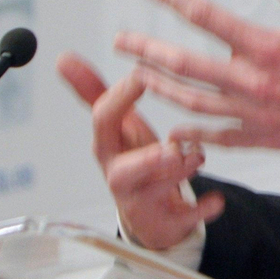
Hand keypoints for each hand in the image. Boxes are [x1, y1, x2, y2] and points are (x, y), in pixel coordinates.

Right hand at [56, 51, 224, 250]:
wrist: (150, 212)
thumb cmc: (134, 159)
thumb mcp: (116, 124)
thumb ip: (93, 90)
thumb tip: (62, 56)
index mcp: (108, 146)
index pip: (104, 120)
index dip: (121, 97)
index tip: (143, 76)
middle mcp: (120, 175)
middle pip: (122, 170)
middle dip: (146, 158)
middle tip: (170, 146)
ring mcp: (142, 201)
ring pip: (155, 191)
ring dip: (178, 173)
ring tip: (197, 156)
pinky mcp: (166, 222)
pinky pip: (183, 218)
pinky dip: (201, 210)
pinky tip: (217, 200)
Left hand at [114, 0, 279, 167]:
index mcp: (270, 46)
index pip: (207, 15)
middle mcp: (256, 82)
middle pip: (186, 65)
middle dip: (148, 50)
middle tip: (121, 40)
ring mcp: (259, 115)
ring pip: (194, 103)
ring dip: (161, 88)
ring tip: (137, 76)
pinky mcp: (268, 140)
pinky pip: (219, 137)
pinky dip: (192, 133)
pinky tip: (172, 127)